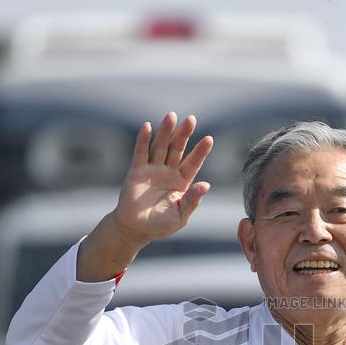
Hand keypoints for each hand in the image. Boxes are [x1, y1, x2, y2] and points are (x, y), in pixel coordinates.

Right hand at [112, 112, 213, 243]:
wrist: (136, 229)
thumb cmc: (160, 224)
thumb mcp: (180, 216)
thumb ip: (192, 201)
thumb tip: (206, 185)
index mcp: (182, 182)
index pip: (193, 163)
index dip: (200, 151)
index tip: (209, 139)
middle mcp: (168, 172)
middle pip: (177, 149)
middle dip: (184, 134)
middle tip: (192, 119)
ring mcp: (152, 170)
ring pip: (160, 146)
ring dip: (165, 131)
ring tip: (172, 116)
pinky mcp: (136, 171)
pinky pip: (140, 153)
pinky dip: (143, 140)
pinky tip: (147, 126)